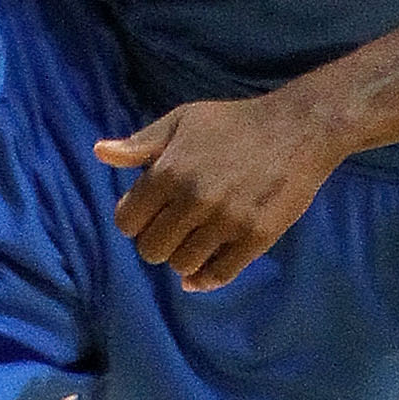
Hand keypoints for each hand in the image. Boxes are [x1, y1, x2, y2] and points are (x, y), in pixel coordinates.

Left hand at [93, 89, 344, 289]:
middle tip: (173, 229)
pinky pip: (219, 275)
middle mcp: (194, 200)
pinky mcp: (256, 237)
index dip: (134, 220)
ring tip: (194, 240)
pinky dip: (206, 278)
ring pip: (182, 266)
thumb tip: (100, 153)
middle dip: (156, 242)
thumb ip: (141, 144)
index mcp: (169, 172)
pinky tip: (205, 268)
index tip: (150, 213)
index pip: (127, 221)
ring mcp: (226, 222)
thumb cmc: (234, 122)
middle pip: (151, 250)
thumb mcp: (182, 121)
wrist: (298, 129)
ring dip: (183, 258)